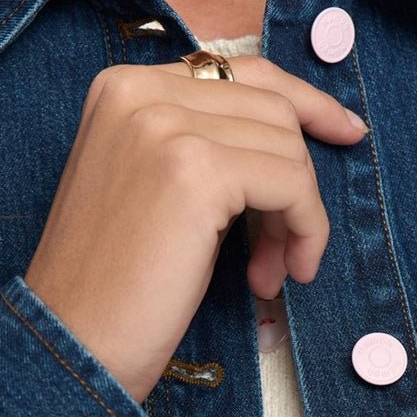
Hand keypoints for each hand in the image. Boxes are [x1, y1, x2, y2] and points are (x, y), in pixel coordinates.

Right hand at [22, 53, 366, 405]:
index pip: (238, 71)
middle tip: (283, 254)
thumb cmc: (111, 285)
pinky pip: (292, 183)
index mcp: (120, 86)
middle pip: (271, 108)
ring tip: (269, 273)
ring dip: (298, 217)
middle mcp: (137, 90)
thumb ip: (200, 143)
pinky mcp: (196, 170)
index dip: (302, 103)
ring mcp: (164, 125)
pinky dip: (305, 230)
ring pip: (287, 146)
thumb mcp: (149, 186)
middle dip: (294, 182)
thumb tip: (296, 130)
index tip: (345, 133)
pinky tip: (280, 276)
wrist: (71, 344)